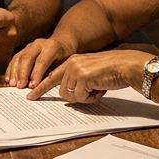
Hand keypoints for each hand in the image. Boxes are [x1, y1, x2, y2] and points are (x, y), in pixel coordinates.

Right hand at [4, 36, 74, 88]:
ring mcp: (30, 46)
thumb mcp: (64, 65)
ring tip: (13, 84)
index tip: (32, 86)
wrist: (63, 43)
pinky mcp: (24, 49)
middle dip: (23, 73)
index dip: (36, 74)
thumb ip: (54, 73)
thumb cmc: (65, 58)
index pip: (42, 61)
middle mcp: (39, 44)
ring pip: (19, 58)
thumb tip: (42, 87)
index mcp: (52, 47)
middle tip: (20, 86)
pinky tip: (8, 79)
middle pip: (27, 58)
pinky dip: (11, 69)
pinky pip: (15, 59)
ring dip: (15, 72)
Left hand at [26, 50, 152, 102]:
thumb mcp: (91, 73)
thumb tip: (70, 96)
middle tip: (78, 95)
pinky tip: (100, 89)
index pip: (52, 76)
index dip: (41, 87)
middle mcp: (72, 63)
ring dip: (84, 97)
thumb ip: (78, 81)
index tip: (30, 96)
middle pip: (60, 89)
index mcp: (72, 61)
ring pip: (70, 95)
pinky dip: (90, 98)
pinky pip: (80, 97)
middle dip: (73, 97)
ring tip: (97, 89)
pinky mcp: (83, 77)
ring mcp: (76, 69)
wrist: (127, 66)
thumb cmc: (113, 72)